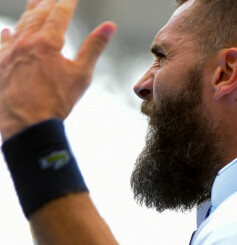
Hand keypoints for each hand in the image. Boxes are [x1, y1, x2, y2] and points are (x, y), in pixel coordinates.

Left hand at [0, 0, 115, 139]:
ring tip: (34, 2)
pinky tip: (7, 30)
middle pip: (37, 14)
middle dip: (47, 1)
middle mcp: (26, 42)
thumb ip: (94, 48)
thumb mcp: (81, 75)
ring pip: (20, 25)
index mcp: (47, 43)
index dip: (67, 1)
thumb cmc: (57, 101)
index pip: (59, 13)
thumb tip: (109, 27)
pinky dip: (6, 34)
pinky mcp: (0, 65)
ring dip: (29, 12)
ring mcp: (10, 53)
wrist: (28, 123)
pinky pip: (2, 44)